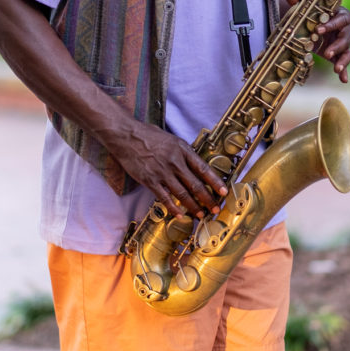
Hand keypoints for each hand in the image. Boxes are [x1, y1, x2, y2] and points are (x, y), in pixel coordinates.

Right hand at [105, 118, 227, 219]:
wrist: (126, 136)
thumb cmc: (148, 135)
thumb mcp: (171, 139)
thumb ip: (182, 152)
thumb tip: (194, 164)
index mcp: (182, 150)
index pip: (203, 168)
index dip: (215, 182)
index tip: (224, 192)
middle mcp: (174, 162)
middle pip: (195, 184)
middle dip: (208, 199)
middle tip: (216, 208)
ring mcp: (162, 172)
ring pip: (182, 193)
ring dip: (193, 206)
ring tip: (201, 214)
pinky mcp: (150, 180)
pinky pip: (164, 198)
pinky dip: (173, 208)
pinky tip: (179, 215)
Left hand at [282, 0, 349, 82]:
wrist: (311, 23)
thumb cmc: (311, 11)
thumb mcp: (305, 5)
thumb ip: (298, 1)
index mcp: (339, 14)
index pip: (342, 18)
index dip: (332, 24)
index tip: (319, 29)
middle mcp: (344, 29)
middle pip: (346, 36)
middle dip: (337, 45)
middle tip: (327, 53)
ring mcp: (342, 42)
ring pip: (348, 50)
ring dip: (343, 60)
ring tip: (336, 69)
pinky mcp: (338, 53)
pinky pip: (344, 62)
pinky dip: (345, 71)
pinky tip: (344, 79)